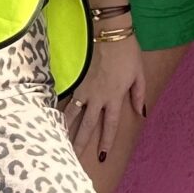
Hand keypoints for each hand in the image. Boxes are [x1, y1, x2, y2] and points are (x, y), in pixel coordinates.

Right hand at [62, 37, 147, 163]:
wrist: (109, 33)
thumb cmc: (128, 52)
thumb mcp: (139, 74)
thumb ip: (139, 95)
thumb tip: (142, 113)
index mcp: (116, 98)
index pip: (110, 125)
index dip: (106, 141)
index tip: (101, 156)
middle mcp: (99, 98)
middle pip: (89, 126)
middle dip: (82, 143)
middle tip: (73, 159)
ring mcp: (85, 90)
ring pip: (74, 115)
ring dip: (67, 131)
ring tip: (59, 144)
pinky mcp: (77, 81)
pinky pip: (67, 100)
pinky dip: (60, 111)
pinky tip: (52, 120)